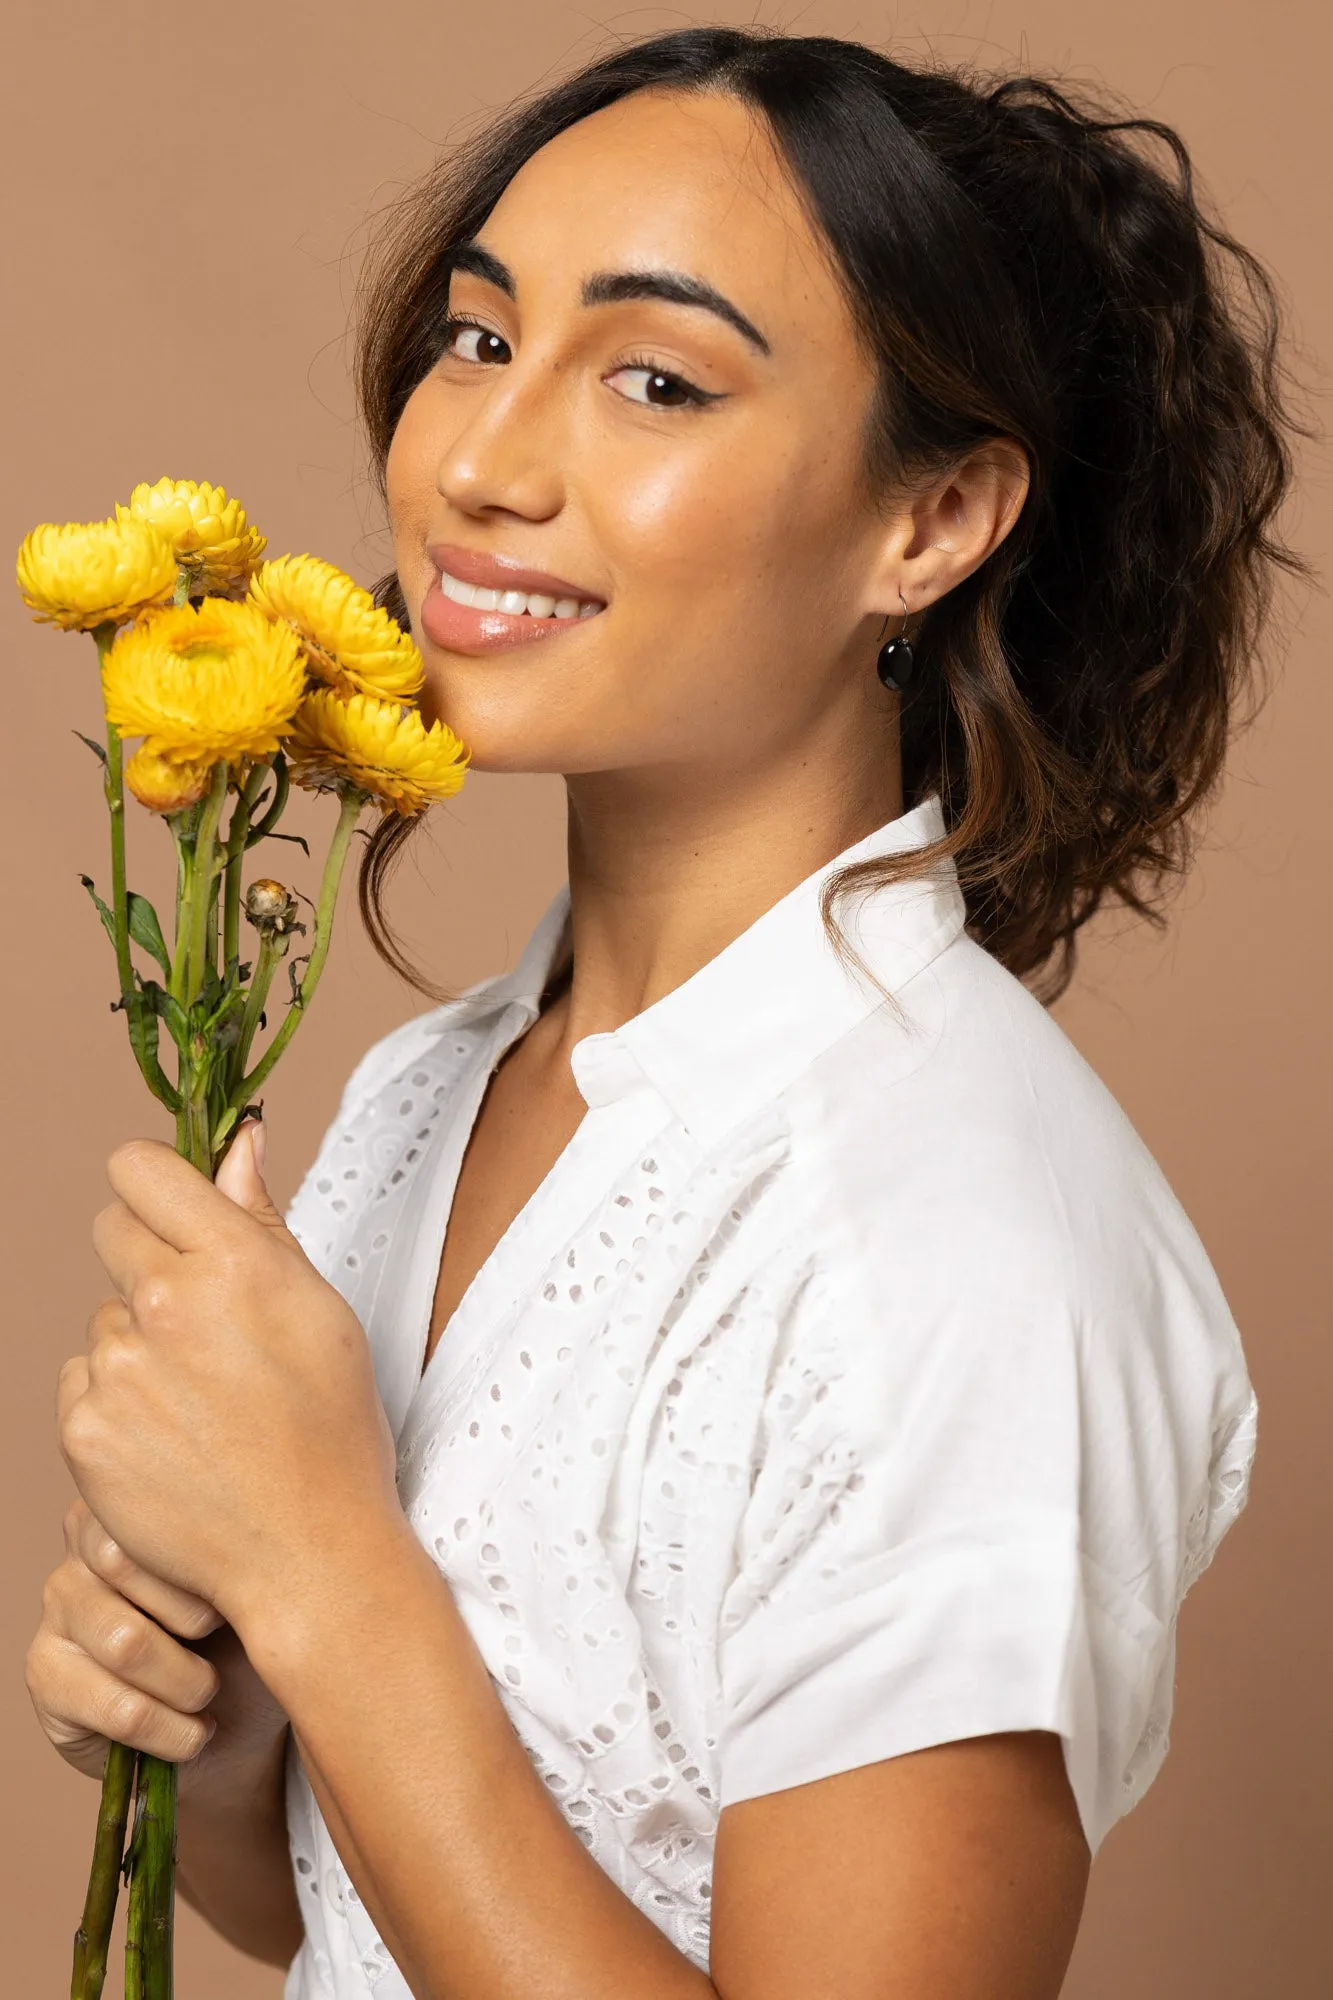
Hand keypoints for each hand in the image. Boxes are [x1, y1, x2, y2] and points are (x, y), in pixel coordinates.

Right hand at [26, 1498, 287, 1798]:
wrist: (240, 1722)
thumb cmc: (255, 1634)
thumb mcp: (265, 1581)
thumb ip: (242, 1541)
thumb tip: (253, 1524)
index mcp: (140, 1501)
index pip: (157, 1505)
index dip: (212, 1557)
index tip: (245, 1586)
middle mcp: (85, 1542)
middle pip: (130, 1561)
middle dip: (200, 1617)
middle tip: (227, 1636)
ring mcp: (59, 1605)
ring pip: (127, 1642)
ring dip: (190, 1684)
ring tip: (210, 1691)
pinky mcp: (45, 1673)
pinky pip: (119, 1707)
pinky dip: (173, 1732)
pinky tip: (193, 1731)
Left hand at [56, 1122, 402, 1636]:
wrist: (305, 1553)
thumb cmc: (330, 1430)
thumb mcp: (319, 1307)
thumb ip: (261, 1218)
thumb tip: (239, 1139)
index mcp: (234, 1262)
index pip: (139, 1168)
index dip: (156, 1185)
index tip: (175, 1212)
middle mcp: (166, 1305)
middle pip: (111, 1230)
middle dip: (147, 1256)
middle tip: (198, 1315)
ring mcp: (118, 1369)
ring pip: (103, 1315)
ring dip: (138, 1339)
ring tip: (198, 1397)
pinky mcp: (84, 1427)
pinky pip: (84, 1378)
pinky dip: (116, 1400)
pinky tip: (169, 1435)